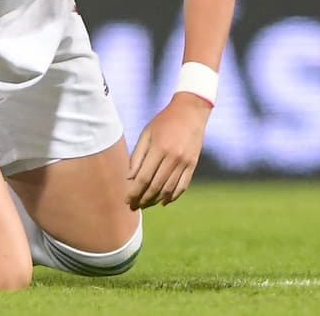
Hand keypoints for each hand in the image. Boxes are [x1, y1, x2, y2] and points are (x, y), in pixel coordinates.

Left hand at [126, 92, 210, 208]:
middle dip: (143, 199)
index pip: (143, 177)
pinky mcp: (193, 165)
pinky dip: (172, 196)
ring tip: (145, 205)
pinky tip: (163, 202)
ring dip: (155, 200)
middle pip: (155, 186)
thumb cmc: (163, 121)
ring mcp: (185, 162)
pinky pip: (182, 186)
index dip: (134, 191)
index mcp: (159, 148)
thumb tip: (129, 178)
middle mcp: (173, 157)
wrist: (190, 112)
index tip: (127, 200)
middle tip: (134, 207)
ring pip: (169, 189)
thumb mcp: (147, 134)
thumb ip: (137, 156)